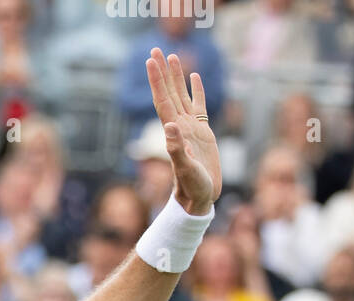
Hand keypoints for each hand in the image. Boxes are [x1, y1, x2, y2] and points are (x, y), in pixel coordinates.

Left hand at [145, 49, 220, 215]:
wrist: (199, 198)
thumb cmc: (191, 186)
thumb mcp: (185, 168)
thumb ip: (176, 148)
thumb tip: (170, 126)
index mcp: (173, 131)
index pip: (162, 100)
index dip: (156, 81)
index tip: (150, 61)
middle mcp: (179, 126)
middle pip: (169, 93)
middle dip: (162, 72)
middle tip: (156, 49)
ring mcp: (191, 127)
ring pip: (182, 95)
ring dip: (176, 77)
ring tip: (173, 56)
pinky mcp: (202, 131)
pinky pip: (198, 105)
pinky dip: (196, 90)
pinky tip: (194, 77)